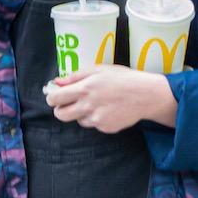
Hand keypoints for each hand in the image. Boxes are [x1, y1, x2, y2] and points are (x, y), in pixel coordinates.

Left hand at [45, 65, 169, 132]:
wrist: (144, 95)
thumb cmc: (121, 78)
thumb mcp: (98, 69)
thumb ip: (75, 76)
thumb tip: (57, 82)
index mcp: (85, 88)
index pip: (56, 98)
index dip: (52, 97)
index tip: (54, 96)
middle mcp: (88, 105)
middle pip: (61, 115)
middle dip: (60, 109)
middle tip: (67, 103)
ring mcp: (97, 119)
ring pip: (78, 120)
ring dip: (81, 113)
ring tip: (96, 102)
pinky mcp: (105, 128)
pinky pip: (93, 124)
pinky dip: (96, 118)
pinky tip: (107, 108)